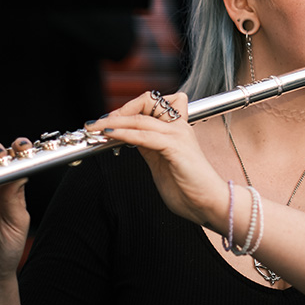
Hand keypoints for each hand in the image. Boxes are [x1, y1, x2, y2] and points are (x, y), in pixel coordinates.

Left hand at [87, 92, 226, 230]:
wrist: (208, 203)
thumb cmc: (187, 187)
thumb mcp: (160, 161)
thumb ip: (147, 146)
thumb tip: (128, 137)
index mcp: (176, 127)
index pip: (151, 102)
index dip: (127, 108)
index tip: (107, 121)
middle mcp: (178, 126)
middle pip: (146, 102)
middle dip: (118, 111)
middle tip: (97, 124)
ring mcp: (178, 134)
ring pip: (141, 118)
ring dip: (113, 122)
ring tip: (95, 128)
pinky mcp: (176, 147)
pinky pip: (144, 135)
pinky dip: (124, 134)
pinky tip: (110, 136)